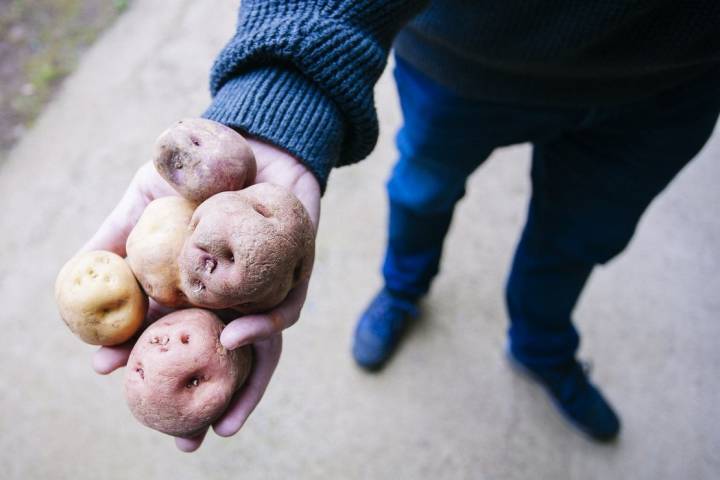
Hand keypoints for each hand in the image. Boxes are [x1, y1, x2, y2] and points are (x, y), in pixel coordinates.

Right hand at [84, 137, 320, 451]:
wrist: (250, 135)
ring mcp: (264, 288)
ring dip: (243, 390)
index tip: (110, 376)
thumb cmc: (195, 169)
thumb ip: (116, 237)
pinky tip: (235, 338)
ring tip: (220, 424)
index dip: (141, 360)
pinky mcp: (297, 272)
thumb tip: (74, 279)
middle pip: (218, 359)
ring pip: (258, 352)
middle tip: (185, 443)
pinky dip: (263, 328)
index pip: (168, 335)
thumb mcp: (146, 200)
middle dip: (204, 404)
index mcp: (193, 287)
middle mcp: (230, 296)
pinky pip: (285, 309)